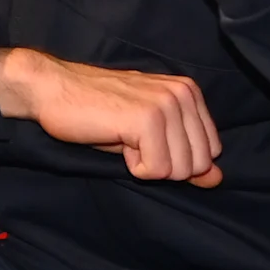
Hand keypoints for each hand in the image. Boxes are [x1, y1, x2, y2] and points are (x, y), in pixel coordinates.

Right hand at [0, 47, 223, 185]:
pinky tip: (117, 141)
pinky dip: (133, 166)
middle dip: (165, 165)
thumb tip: (216, 179)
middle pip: (198, 164)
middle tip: (134, 142)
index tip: (145, 139)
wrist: (53, 90)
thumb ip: (186, 154)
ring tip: (124, 138)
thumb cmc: (97, 111)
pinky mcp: (147, 119)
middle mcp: (183, 94)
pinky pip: (155, 170)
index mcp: (188, 92)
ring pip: (179, 170)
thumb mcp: (149, 134)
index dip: (176, 158)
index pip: (211, 150)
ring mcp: (167, 105)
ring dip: (147, 165)